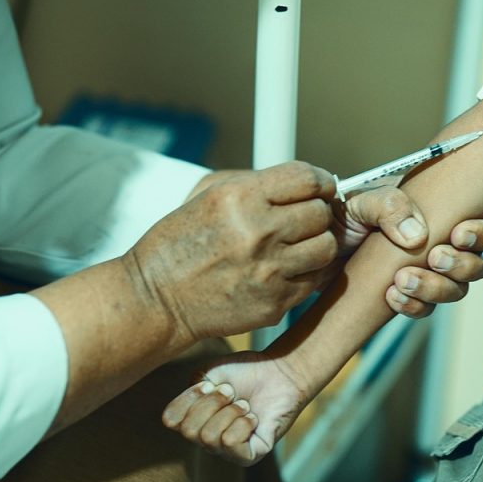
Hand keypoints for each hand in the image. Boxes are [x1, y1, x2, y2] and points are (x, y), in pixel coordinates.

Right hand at [124, 161, 338, 344]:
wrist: (156, 298)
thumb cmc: (181, 242)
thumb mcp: (209, 194)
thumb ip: (259, 183)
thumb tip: (310, 183)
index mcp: (240, 197)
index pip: (309, 179)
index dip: (322, 182)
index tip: (322, 188)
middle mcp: (258, 232)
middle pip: (322, 213)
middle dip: (317, 213)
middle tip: (303, 220)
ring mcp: (269, 270)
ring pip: (326, 247)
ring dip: (316, 244)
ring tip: (297, 246)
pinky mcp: (275, 302)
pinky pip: (314, 279)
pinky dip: (305, 273)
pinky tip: (285, 270)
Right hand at [162, 350, 307, 465]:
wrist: (278, 372)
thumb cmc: (244, 373)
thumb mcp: (207, 376)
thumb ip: (188, 394)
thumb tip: (187, 418)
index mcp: (193, 421)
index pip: (170, 420)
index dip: (188, 398)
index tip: (209, 385)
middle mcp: (206, 441)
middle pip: (189, 431)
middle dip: (212, 404)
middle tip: (231, 394)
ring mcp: (227, 452)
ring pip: (210, 437)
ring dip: (230, 412)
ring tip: (245, 405)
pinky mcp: (249, 457)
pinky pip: (231, 443)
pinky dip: (243, 423)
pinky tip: (254, 418)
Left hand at [340, 188, 482, 317]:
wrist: (314, 248)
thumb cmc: (342, 215)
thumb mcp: (361, 200)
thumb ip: (389, 206)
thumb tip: (418, 236)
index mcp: (441, 213)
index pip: (481, 224)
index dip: (480, 232)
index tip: (458, 234)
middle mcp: (441, 244)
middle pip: (480, 263)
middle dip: (462, 265)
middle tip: (434, 258)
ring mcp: (426, 273)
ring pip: (456, 290)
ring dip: (437, 288)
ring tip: (403, 280)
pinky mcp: (409, 296)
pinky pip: (426, 309)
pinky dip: (413, 306)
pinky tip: (392, 296)